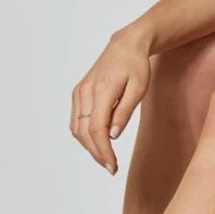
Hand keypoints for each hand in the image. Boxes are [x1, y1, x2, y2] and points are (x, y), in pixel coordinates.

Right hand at [69, 30, 151, 172]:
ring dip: (89, 146)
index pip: (96, 129)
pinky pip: (76, 119)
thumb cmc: (136, 66)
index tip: (112, 167)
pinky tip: (97, 143)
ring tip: (106, 158)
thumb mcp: (138, 89)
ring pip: (76, 128)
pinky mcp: (78, 93)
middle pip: (83, 132)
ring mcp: (79, 92)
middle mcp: (85, 92)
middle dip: (96, 153)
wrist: (125, 46)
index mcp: (101, 91)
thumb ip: (124, 112)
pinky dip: (84, 135)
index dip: (103, 151)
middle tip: (112, 168)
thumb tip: (112, 135)